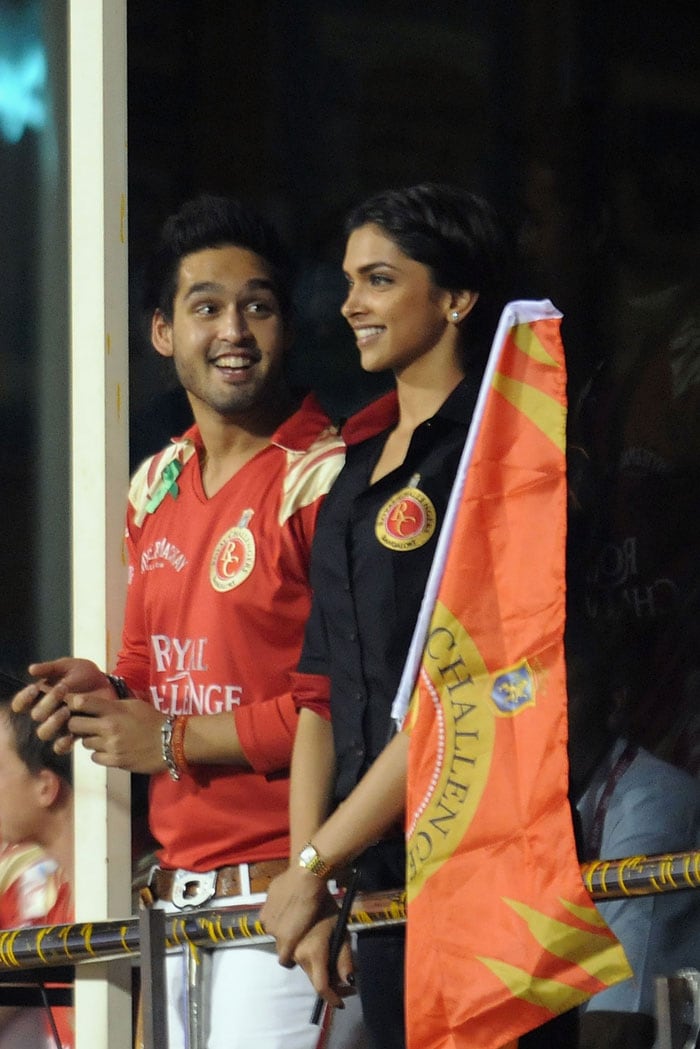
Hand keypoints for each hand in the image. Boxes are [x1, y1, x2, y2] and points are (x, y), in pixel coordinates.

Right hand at [12, 658, 113, 752]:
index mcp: (40, 696)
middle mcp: (46, 713)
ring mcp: (58, 725)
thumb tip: (31, 669)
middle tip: (61, 690)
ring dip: (53, 722)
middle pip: (36, 716)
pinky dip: (63, 744)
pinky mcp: (73, 734)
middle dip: (46, 704)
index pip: (21, 703)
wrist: (108, 685)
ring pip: (45, 733)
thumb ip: (50, 668)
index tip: (35, 688)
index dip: (23, 698)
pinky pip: (61, 747)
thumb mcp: (68, 666)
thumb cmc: (84, 674)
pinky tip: (70, 737)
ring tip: (67, 710)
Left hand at [66, 694, 165, 773]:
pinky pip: (94, 757)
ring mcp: (111, 746)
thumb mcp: (133, 705)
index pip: (82, 703)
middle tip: (83, 724)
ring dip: (90, 739)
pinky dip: (99, 754)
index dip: (72, 703)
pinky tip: (110, 749)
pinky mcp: (115, 761)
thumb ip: (111, 705)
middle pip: (74, 725)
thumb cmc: (152, 720)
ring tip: (103, 737)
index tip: (73, 705)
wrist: (170, 742)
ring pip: (85, 743)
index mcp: (114, 710)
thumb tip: (91, 705)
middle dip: (75, 724)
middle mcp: (109, 727)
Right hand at [262, 867, 354, 1007]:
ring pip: (284, 948)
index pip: (320, 986)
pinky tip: (291, 916)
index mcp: (310, 953)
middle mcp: (288, 949)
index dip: (331, 997)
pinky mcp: (264, 920)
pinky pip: (274, 931)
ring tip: (305, 927)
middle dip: (314, 965)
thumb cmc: (326, 902)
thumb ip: (344, 957)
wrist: (305, 875)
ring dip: (295, 944)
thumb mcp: (339, 929)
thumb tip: (349, 982)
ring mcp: (273, 934)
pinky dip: (282, 929)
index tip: (340, 1001)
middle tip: (323, 952)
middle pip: (301, 966)